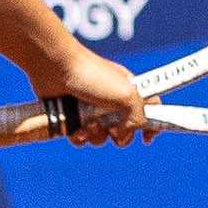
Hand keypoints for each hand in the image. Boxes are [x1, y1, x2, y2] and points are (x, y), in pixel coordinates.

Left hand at [37, 41, 155, 145]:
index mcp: (130, 90)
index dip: (152, 125)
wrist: (55, 68)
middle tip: (113, 131)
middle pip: (125, 130)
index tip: (147, 139)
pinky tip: (75, 129)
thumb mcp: (127, 94)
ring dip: (96, 136)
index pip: (150, 109)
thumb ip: (139, 117)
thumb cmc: (93, 75)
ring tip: (89, 125)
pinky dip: (79, 137)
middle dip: (119, 136)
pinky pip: (81, 137)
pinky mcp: (72, 115)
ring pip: (101, 137)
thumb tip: (125, 135)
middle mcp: (112, 100)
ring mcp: (91, 108)